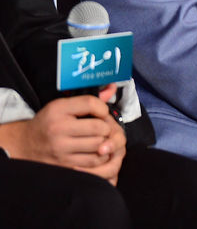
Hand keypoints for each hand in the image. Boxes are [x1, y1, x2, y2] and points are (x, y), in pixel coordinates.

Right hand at [0, 90, 125, 184]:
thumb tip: (112, 88)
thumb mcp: (62, 105)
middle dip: (106, 126)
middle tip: (104, 126)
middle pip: (98, 127)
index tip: (102, 112)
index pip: (90, 103)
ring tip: (101, 138)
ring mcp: (61, 150)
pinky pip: (92, 163)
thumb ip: (88, 99)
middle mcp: (58, 129)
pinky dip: (100, 156)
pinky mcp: (65, 166)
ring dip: (105, 142)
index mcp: (58, 110)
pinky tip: (97, 151)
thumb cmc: (47, 123)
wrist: (25, 145)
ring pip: (98, 146)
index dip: (102, 107)